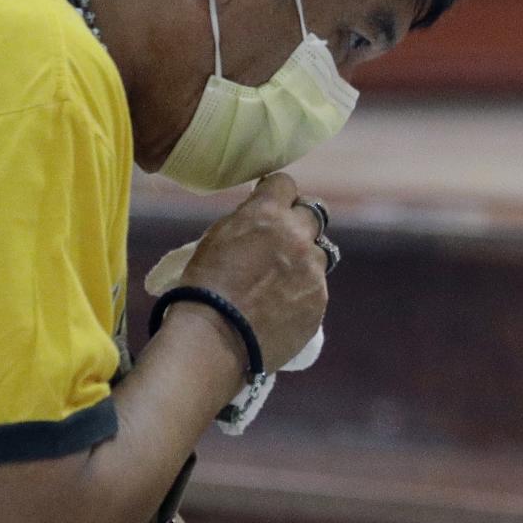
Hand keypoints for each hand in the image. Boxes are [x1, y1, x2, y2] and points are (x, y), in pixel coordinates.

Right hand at [177, 173, 327, 370]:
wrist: (214, 338)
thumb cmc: (203, 286)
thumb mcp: (216, 238)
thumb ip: (246, 220)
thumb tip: (262, 214)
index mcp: (268, 214)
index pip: (285, 184)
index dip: (277, 194)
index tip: (272, 203)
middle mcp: (298, 237)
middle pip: (312, 216)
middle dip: (297, 224)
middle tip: (281, 242)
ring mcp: (313, 270)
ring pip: (318, 254)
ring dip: (303, 261)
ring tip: (279, 282)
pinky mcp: (319, 300)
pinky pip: (316, 288)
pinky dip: (302, 292)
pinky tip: (281, 307)